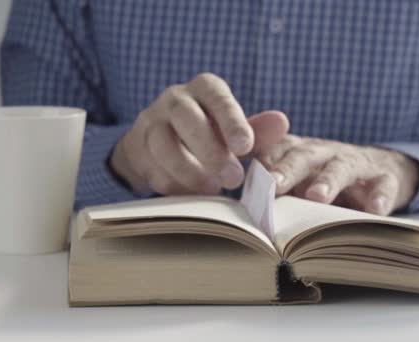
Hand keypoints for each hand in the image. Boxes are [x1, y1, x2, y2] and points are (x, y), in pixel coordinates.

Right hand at [110, 73, 289, 194]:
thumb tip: (282, 122)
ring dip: (189, 170)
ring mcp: (151, 123)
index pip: (217, 97)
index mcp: (203, 89)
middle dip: (210, 149)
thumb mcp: (233, 129)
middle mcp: (174, 100)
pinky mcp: (136, 149)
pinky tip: (191, 195)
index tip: (246, 147)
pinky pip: (152, 168)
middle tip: (234, 178)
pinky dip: (173, 184)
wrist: (157, 142)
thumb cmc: (207, 132)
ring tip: (212, 190)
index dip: (231, 121)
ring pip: (163, 144)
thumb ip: (256, 129)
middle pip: (185, 116)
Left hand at [257, 135, 418, 214]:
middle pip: (301, 157)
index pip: (273, 151)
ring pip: (339, 168)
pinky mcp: (383, 177)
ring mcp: (353, 163)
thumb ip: (269, 192)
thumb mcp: (295, 180)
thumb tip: (244, 218)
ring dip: (327, 181)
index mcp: (294, 151)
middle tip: (273, 184)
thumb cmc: (322, 178)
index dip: (260, 163)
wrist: (378, 167)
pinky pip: (383, 186)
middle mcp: (322, 152)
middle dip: (287, 169)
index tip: (244, 176)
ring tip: (317, 197)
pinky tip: (374, 211)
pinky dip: (380, 197)